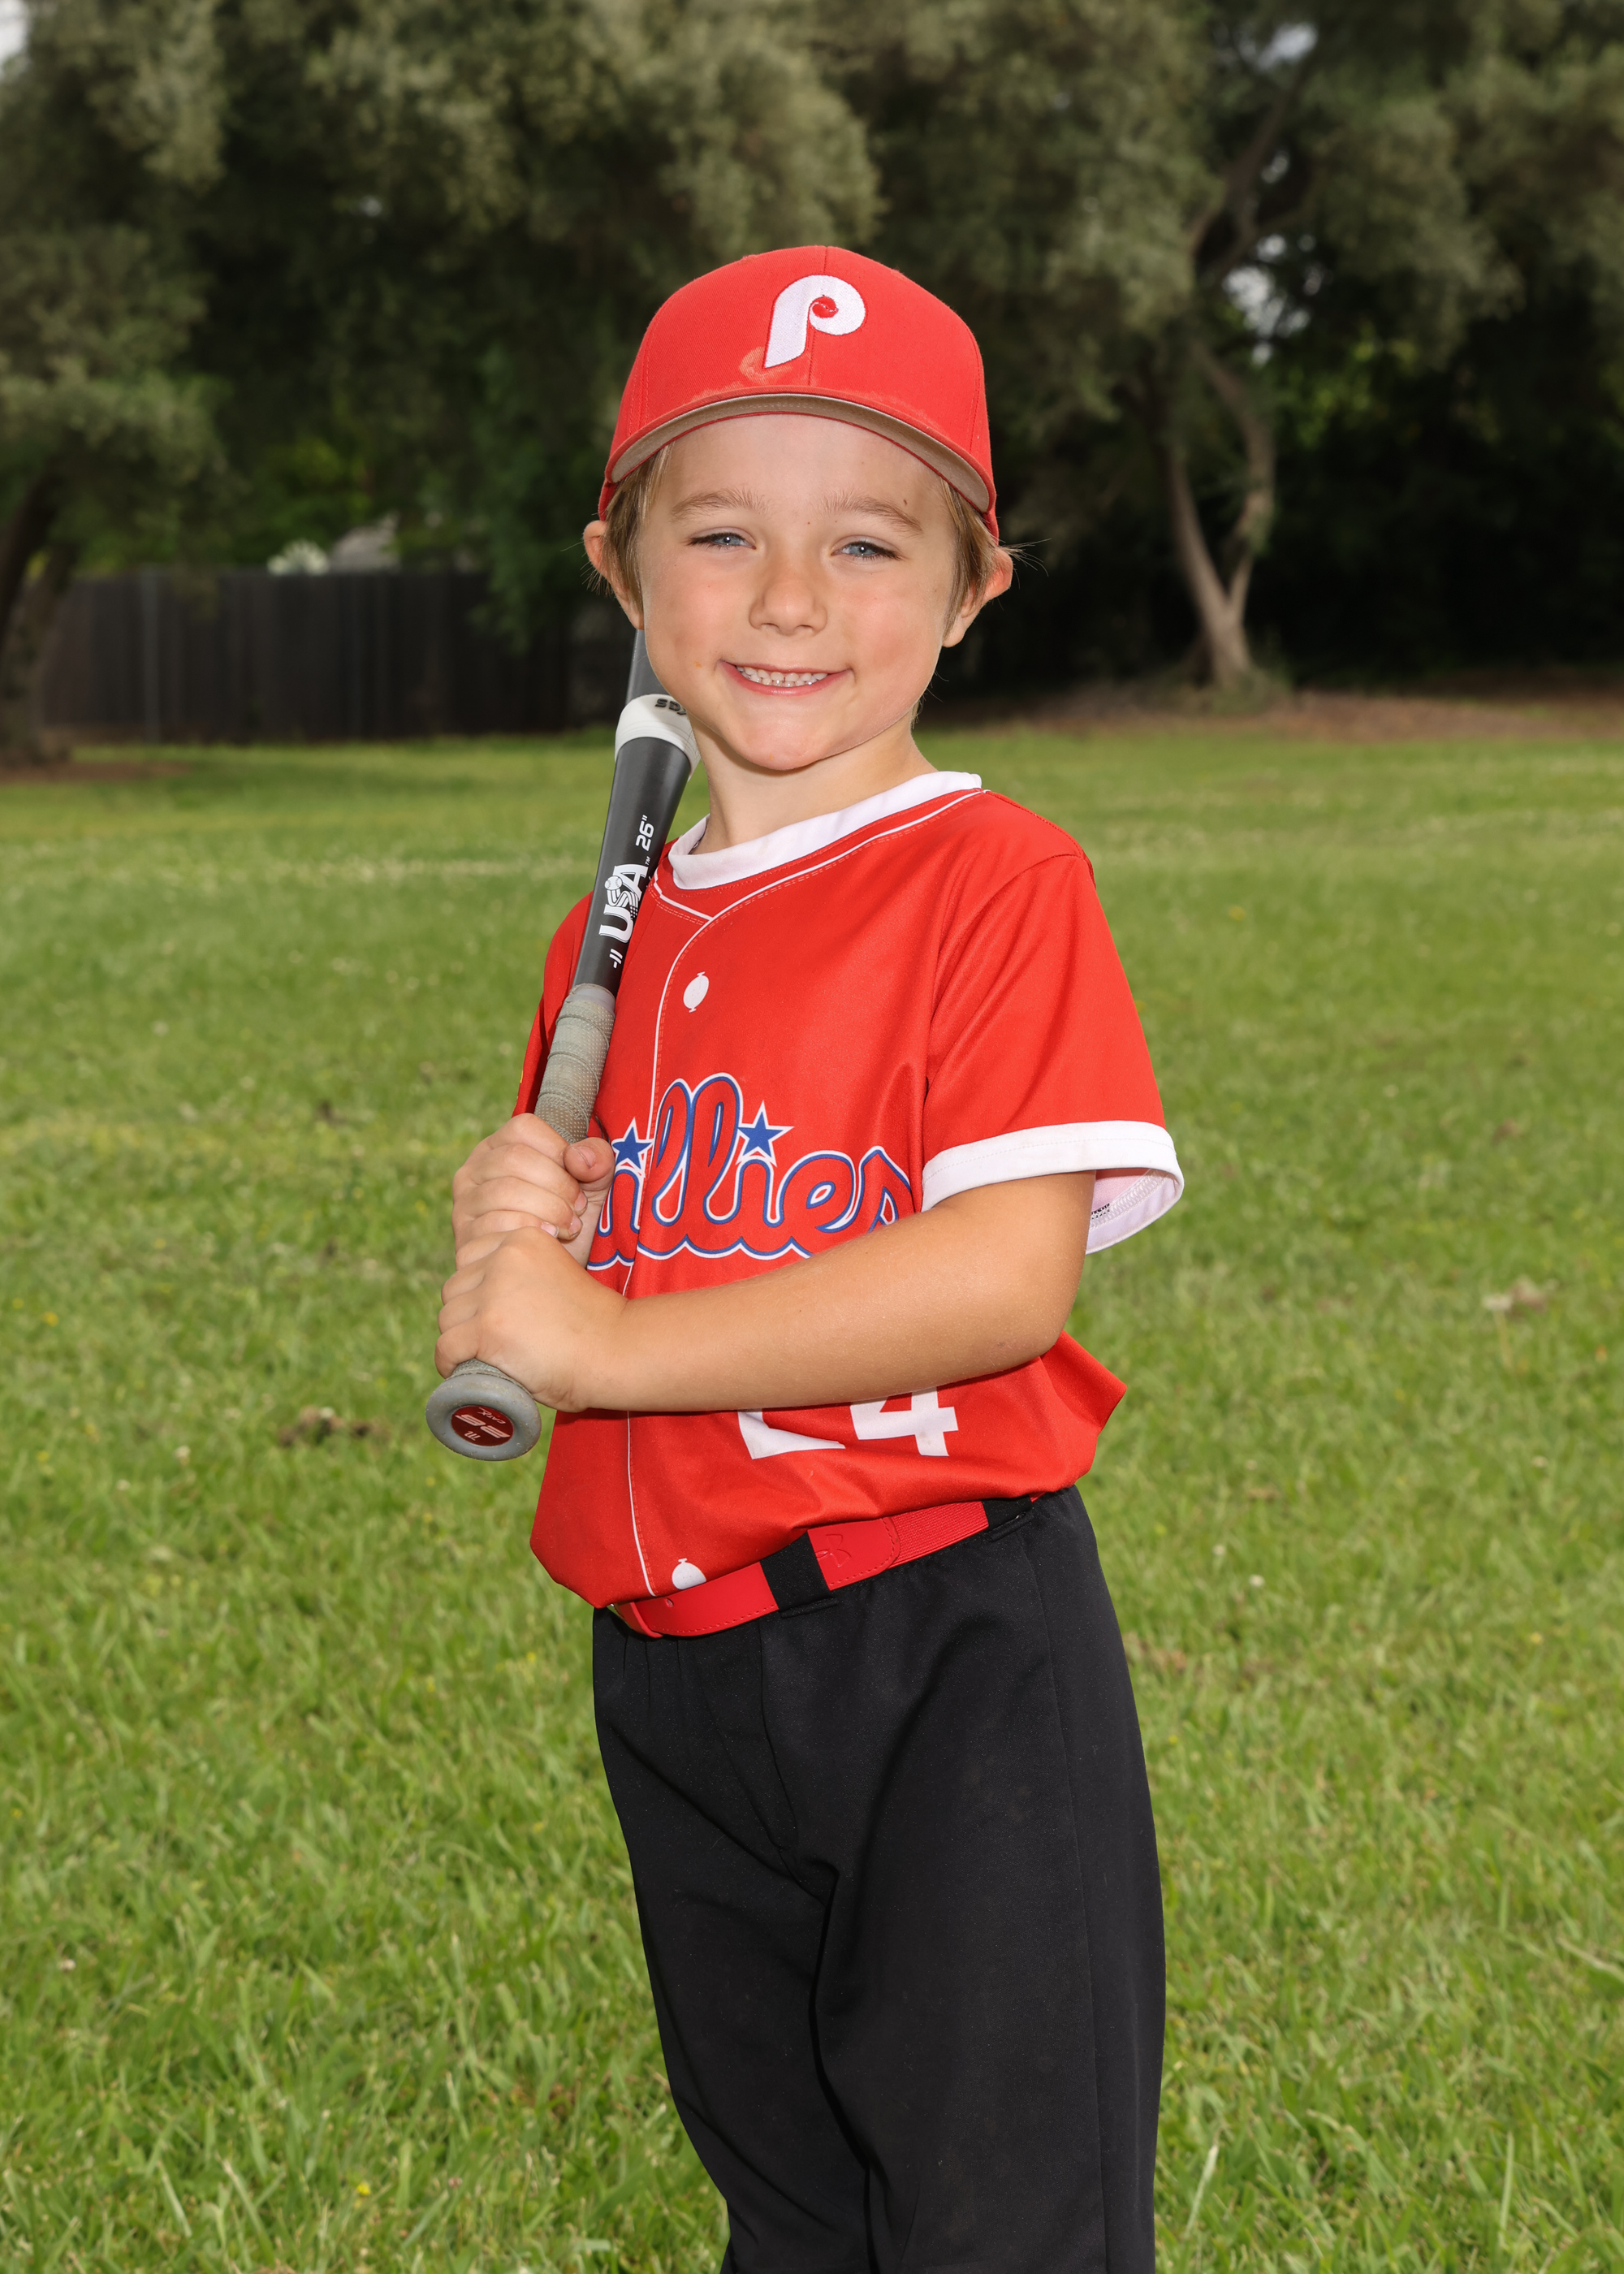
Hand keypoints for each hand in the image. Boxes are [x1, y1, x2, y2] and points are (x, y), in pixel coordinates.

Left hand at [436, 1224, 625, 1411]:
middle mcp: (505, 1257)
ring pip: (448, 1318)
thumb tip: (483, 1294)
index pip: (470, 1260)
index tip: (495, 1316)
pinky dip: (449, 1363)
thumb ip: (523, 1273)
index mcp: (523, 1238)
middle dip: (467, 1316)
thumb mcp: (556, 1273)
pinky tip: (461, 1372)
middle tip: (492, 1341)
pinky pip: (447, 1346)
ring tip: (484, 1358)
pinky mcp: (487, 1328)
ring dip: (460, 1340)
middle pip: (456, 1289)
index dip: (477, 1292)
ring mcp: (494, 1292)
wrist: (617, 1349)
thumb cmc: (592, 1323)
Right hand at [451, 1116, 614, 1267]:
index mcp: (500, 1147)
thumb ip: (598, 1160)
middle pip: (514, 1158)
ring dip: (549, 1209)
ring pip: (505, 1191)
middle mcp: (474, 1170)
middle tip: (578, 1209)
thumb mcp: (594, 1187)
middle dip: (558, 1185)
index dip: (558, 1150)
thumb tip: (578, 1158)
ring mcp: (465, 1204)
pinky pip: (496, 1224)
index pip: (524, 1128)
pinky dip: (531, 1231)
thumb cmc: (570, 1222)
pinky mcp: (465, 1238)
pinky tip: (550, 1241)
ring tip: (569, 1228)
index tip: (581, 1177)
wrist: (554, 1276)